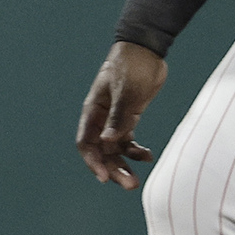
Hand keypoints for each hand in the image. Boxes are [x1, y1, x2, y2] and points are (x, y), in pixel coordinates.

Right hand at [76, 41, 164, 188]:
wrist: (147, 49)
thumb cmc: (132, 65)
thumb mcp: (127, 91)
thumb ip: (118, 116)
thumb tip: (109, 141)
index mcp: (94, 111)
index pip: (87, 143)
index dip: (93, 162)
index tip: (105, 177)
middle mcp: (101, 118)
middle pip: (102, 151)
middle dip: (113, 170)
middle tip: (129, 185)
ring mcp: (115, 119)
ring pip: (115, 150)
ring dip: (124, 166)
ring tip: (135, 181)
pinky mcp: (129, 117)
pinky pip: (128, 141)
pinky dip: (136, 152)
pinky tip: (148, 157)